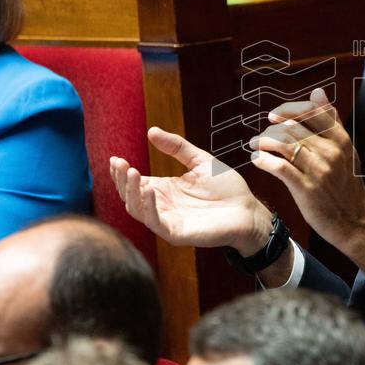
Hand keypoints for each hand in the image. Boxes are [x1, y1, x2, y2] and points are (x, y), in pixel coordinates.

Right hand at [109, 127, 271, 256]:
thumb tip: (152, 131)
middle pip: (130, 196)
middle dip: (122, 180)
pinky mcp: (176, 234)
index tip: (116, 158)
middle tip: (121, 164)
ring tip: (133, 173)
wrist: (248, 210)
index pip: (135, 182)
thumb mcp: (200, 161)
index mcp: (165, 190)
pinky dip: (149, 206)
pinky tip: (150, 189)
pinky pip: (155, 222)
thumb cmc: (227, 188)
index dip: (122, 172)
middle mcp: (162, 206)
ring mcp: (167, 221)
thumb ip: (177, 147)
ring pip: (137, 210)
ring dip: (131, 192)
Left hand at [250, 88, 364, 274]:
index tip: (274, 116)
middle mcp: (331, 151)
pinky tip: (257, 161)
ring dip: (263, 143)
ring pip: (283, 145)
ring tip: (255, 146)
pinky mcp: (306, 189)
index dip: (288, 109)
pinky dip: (263, 161)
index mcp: (341, 139)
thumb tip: (318, 91)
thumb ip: (331, 121)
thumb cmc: (346, 185)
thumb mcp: (345, 150)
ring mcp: (319, 170)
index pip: (312, 111)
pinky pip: (278, 167)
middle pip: (293, 128)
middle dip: (271, 129)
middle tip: (260, 137)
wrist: (354, 221)